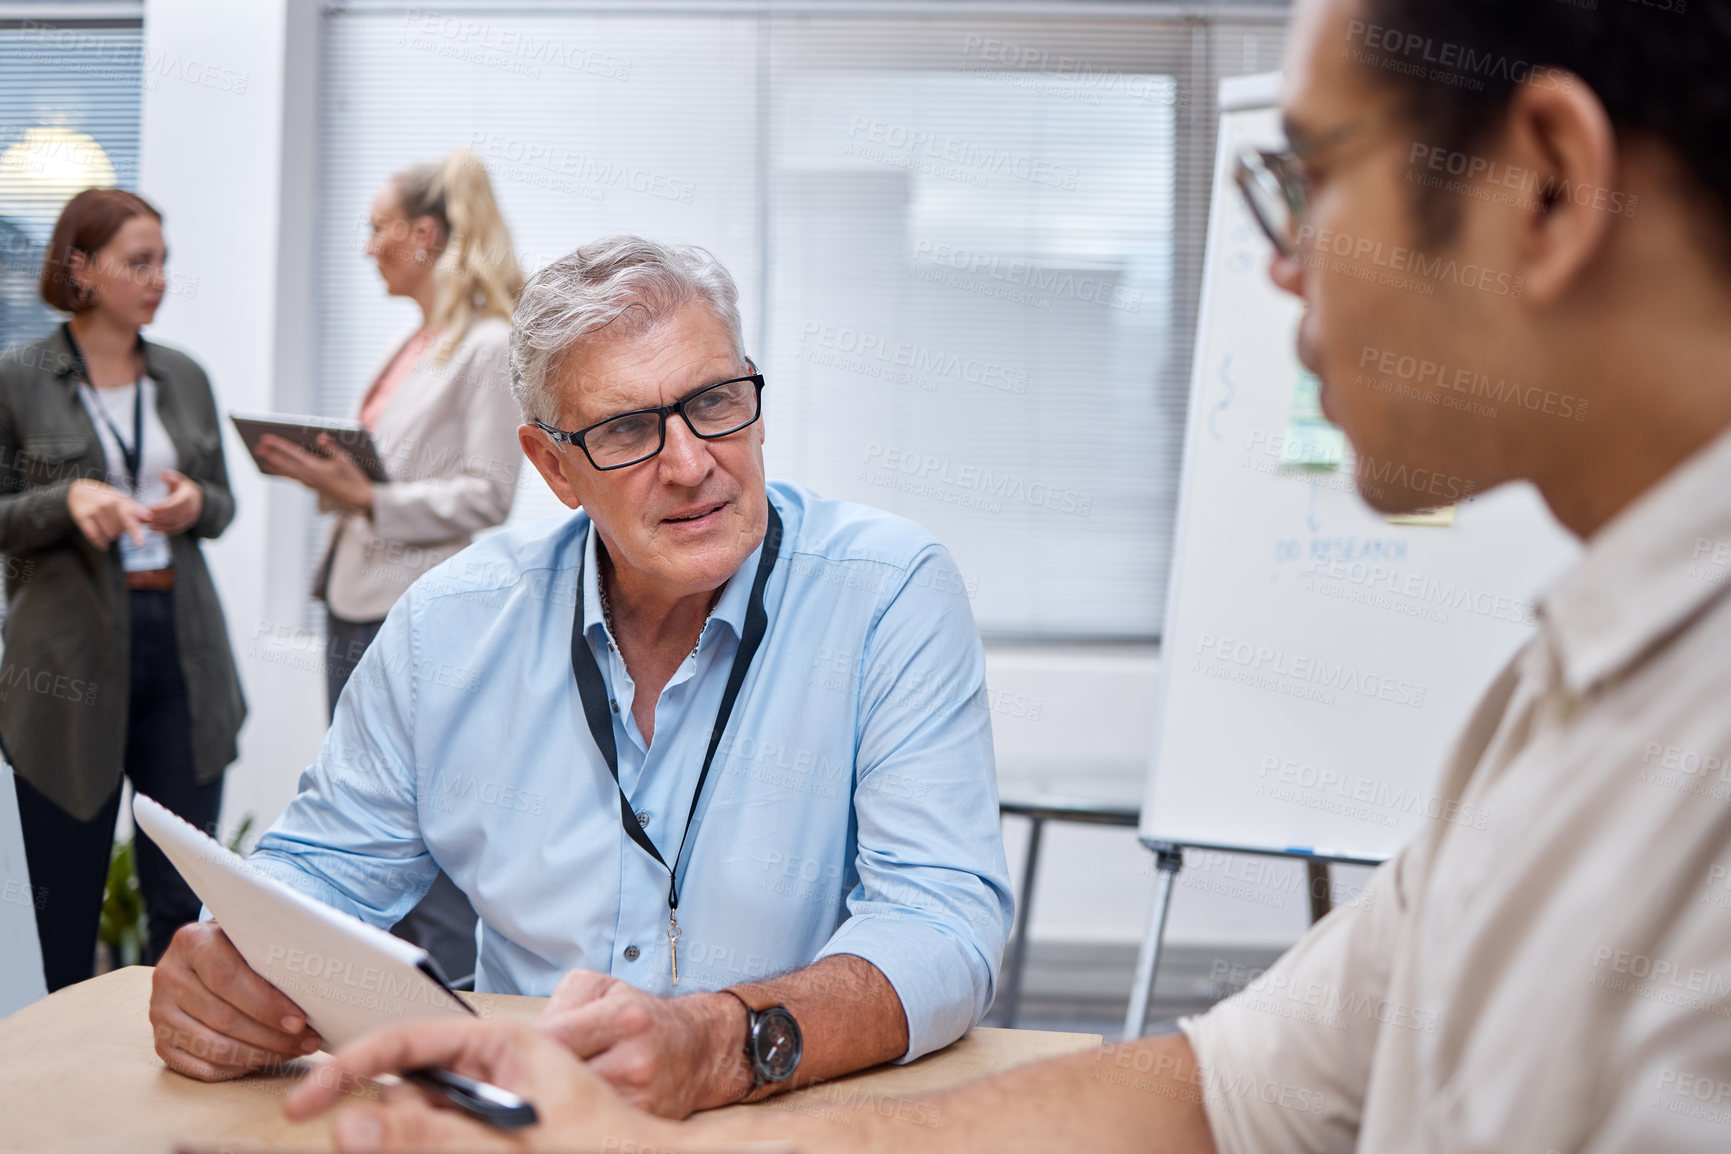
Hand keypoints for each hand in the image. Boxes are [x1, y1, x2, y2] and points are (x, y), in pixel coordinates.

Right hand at [66, 479, 147, 549]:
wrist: (79, 490)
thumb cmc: (106, 497)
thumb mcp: (121, 499)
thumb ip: (136, 509)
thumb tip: (150, 518)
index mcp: (118, 500)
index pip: (128, 518)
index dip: (135, 531)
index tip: (140, 543)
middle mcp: (105, 505)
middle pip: (119, 531)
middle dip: (120, 530)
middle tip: (114, 521)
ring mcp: (92, 511)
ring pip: (108, 536)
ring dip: (111, 536)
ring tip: (107, 525)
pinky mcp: (81, 518)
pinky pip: (93, 536)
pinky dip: (100, 542)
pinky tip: (104, 545)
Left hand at [142, 469, 202, 535]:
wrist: (199, 499)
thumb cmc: (184, 488)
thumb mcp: (179, 480)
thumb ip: (170, 477)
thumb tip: (162, 473)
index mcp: (188, 497)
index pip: (174, 504)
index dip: (161, 507)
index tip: (148, 507)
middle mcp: (191, 509)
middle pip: (173, 515)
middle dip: (158, 517)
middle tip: (144, 517)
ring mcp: (190, 518)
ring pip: (175, 524)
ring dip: (160, 525)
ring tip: (147, 524)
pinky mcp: (187, 524)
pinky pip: (176, 529)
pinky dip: (164, 530)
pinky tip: (153, 529)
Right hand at [149, 920, 323, 1080]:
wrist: (206, 955)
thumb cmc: (242, 947)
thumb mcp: (253, 938)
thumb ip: (274, 953)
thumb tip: (319, 982)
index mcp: (192, 941)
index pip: (228, 978)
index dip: (266, 1004)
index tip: (300, 1020)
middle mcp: (168, 976)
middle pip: (224, 1018)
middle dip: (272, 1035)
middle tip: (308, 1041)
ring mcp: (159, 1011)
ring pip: (215, 1047)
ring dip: (261, 1055)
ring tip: (294, 1050)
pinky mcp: (161, 1041)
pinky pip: (202, 1068)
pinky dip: (239, 1068)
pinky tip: (265, 1059)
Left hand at [256, 432, 373, 513]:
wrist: (360, 499)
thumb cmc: (355, 478)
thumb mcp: (346, 459)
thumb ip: (332, 446)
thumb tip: (320, 436)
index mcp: (316, 468)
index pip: (292, 453)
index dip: (278, 444)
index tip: (265, 437)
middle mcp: (309, 477)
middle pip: (284, 463)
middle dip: (270, 454)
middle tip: (257, 446)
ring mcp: (309, 483)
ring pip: (286, 472)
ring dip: (273, 463)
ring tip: (261, 456)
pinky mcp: (312, 487)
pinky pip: (292, 478)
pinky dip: (282, 472)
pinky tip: (277, 468)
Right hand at [283, 1019, 681, 1153]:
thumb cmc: (601, 1151)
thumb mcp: (510, 1146)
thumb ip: (429, 1135)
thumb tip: (351, 1125)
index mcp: (504, 1043)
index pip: (408, 1041)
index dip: (350, 1069)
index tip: (303, 1104)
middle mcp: (496, 1063)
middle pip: (409, 1082)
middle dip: (380, 1115)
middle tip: (353, 1141)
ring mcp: (495, 1096)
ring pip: (424, 1115)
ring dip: (410, 1137)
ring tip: (456, 1141)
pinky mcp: (495, 1125)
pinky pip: (446, 1131)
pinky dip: (430, 1142)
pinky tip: (438, 1140)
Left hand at [537, 970, 750, 1117]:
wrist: (699, 1048)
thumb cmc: (645, 1016)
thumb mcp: (605, 988)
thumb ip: (562, 1003)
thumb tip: (527, 1035)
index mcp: (624, 1017)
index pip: (553, 1037)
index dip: (523, 1048)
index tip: (504, 1052)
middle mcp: (635, 1059)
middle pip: (558, 1076)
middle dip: (533, 1074)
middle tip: (518, 1072)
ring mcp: (638, 1096)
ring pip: (570, 1102)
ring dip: (553, 1096)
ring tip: (547, 1085)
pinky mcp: (639, 1121)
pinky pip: (590, 1119)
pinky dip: (575, 1111)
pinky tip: (573, 1101)